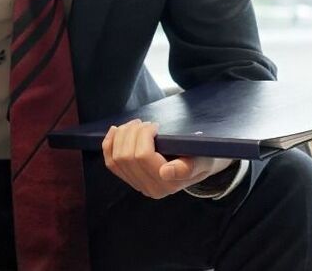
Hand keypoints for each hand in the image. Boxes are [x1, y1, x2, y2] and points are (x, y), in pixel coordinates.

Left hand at [101, 119, 234, 198]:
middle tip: (145, 123)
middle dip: (132, 132)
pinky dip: (109, 144)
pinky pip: (111, 162)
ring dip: (122, 136)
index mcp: (168, 184)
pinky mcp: (128, 179)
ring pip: (117, 157)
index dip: (143, 136)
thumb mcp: (202, 160)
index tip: (155, 126)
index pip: (143, 157)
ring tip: (135, 124)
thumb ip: (187, 167)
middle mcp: (150, 188)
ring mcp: (137, 185)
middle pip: (127, 155)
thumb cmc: (199, 158)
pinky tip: (115, 130)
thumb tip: (165, 172)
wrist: (195, 165)